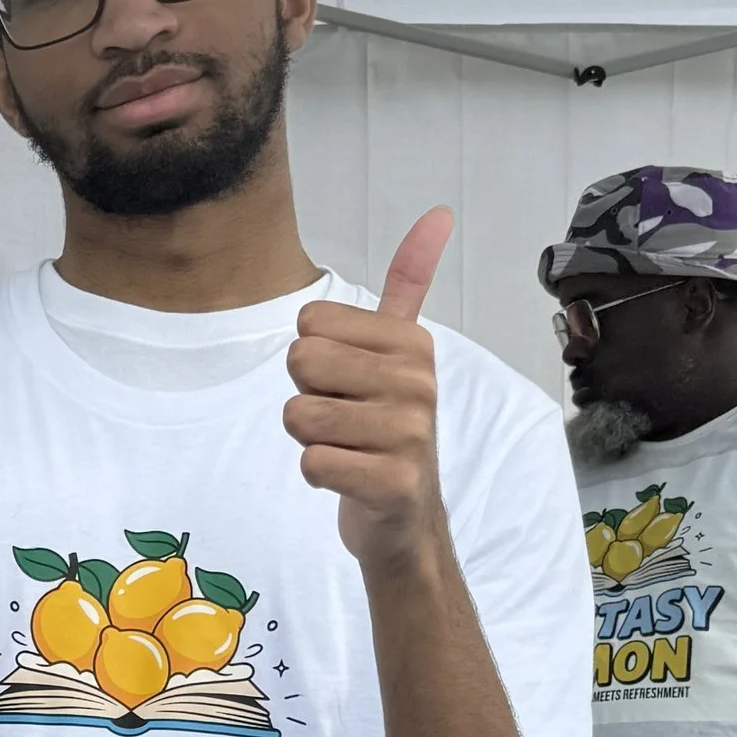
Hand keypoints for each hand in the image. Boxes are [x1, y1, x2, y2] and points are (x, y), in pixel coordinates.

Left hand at [283, 208, 454, 568]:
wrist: (405, 521)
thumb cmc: (386, 431)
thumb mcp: (400, 352)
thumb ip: (409, 285)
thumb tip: (437, 215)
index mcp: (412, 344)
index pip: (309, 324)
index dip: (315, 360)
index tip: (349, 386)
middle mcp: (417, 383)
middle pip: (300, 362)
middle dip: (308, 397)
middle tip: (344, 420)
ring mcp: (409, 434)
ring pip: (299, 415)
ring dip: (310, 439)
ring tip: (347, 449)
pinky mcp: (393, 482)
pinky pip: (312, 462)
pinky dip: (318, 475)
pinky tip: (349, 478)